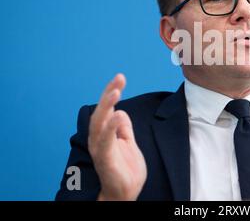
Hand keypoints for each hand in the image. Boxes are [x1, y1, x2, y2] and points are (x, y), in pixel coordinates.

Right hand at [88, 74, 146, 200]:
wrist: (125, 193)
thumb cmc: (125, 169)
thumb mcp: (128, 143)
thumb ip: (124, 128)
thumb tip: (121, 111)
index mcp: (105, 133)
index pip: (107, 109)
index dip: (111, 92)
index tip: (120, 78)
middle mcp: (99, 139)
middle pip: (101, 111)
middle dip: (109, 93)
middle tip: (119, 78)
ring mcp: (101, 148)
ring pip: (100, 123)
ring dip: (106, 106)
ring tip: (115, 91)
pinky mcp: (105, 159)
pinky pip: (106, 140)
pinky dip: (111, 127)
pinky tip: (118, 114)